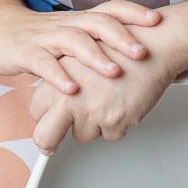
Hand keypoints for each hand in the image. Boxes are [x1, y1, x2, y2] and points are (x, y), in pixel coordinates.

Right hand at [0, 0, 160, 93]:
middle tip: (142, 52)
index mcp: (79, 20)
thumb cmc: (38, 36)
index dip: (133, 12)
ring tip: (114, 72)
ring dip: (96, 57)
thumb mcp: (72, 35)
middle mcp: (66, 25)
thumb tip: (134, 55)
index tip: (157, 20)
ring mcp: (46, 38)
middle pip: (97, 23)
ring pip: (73, 41)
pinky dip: (58, 76)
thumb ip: (98, 43)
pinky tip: (72, 89)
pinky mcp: (26, 53)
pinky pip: (43, 63)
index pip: (110, 9)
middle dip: (122, 37)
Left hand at [28, 41, 177, 154]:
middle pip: (45, 136)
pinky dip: (116, 123)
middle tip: (54, 141)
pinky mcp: (114, 123)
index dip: (44, 117)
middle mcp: (72, 96)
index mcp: (59, 77)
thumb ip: (62, 76)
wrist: (152, 46)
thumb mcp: (81, 54)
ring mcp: (93, 112)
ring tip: (106, 97)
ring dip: (92, 124)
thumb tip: (50, 98)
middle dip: (50, 140)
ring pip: (82, 135)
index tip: (48, 123)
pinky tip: (121, 100)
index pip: (36, 109)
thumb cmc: (120, 46)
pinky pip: (109, 135)